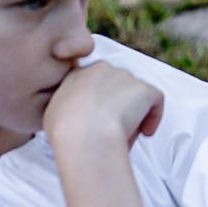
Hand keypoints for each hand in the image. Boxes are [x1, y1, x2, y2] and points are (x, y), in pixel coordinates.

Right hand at [44, 62, 163, 152]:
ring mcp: (125, 77)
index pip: (93, 81)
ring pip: (135, 93)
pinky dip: (154, 116)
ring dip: (134, 111)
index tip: (99, 117)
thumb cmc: (65, 133)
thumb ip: (65, 108)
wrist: (85, 137)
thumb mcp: (52, 115)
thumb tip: (74, 116)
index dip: (99, 101)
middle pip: (115, 84)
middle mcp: (102, 69)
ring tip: (128, 134)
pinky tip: (146, 132)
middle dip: (117, 104)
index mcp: (78, 75)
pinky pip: (155, 100)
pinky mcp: (144, 89)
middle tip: (114, 127)